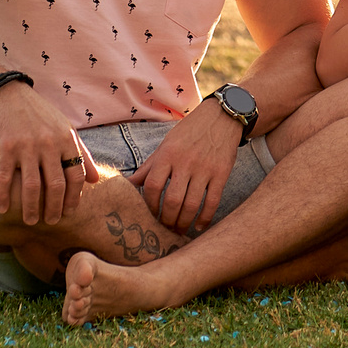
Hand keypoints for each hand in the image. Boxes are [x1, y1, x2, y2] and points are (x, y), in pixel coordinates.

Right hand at [0, 82, 98, 227]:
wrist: (10, 96)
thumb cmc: (41, 115)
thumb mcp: (67, 130)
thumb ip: (82, 154)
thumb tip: (94, 180)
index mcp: (67, 140)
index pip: (76, 175)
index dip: (74, 197)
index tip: (69, 212)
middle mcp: (49, 143)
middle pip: (55, 184)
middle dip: (54, 208)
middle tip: (51, 222)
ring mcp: (27, 146)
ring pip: (31, 186)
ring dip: (31, 208)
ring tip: (30, 221)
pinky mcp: (5, 147)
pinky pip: (5, 177)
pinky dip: (3, 196)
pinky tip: (2, 209)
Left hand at [132, 99, 244, 231]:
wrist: (222, 116)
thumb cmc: (189, 132)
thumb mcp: (166, 144)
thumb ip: (149, 166)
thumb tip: (126, 184)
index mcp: (168, 154)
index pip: (152, 186)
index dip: (149, 205)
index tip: (150, 215)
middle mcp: (185, 162)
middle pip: (172, 200)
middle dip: (166, 219)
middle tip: (165, 228)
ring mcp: (205, 168)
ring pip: (191, 204)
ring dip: (183, 222)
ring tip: (179, 230)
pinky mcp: (222, 173)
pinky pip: (212, 201)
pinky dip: (205, 218)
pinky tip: (199, 226)